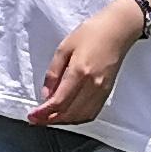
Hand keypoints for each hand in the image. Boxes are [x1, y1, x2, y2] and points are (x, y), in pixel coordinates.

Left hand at [28, 0, 136, 127]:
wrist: (118, 30)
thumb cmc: (91, 33)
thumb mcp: (64, 47)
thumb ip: (53, 72)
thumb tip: (46, 94)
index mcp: (80, 72)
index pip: (60, 101)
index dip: (44, 113)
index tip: (32, 116)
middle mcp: (93, 85)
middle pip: (70, 113)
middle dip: (50, 120)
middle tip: (37, 119)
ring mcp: (102, 91)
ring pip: (81, 117)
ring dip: (64, 121)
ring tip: (49, 118)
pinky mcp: (107, 92)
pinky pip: (91, 113)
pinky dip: (77, 118)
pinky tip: (68, 115)